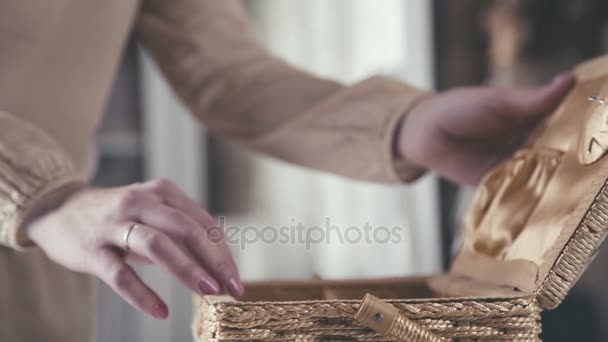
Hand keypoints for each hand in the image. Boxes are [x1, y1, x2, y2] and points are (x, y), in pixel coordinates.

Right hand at [25, 179, 242, 319]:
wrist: (58, 211)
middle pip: (187, 230)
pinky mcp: (93, 249)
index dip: (223, 253)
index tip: (235, 280)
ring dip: (187, 269)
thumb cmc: (118, 217)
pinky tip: (161, 311)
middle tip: (232, 288)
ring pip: (158, 245)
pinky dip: (143, 294)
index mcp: (163, 193)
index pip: (203, 223)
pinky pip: (121, 274)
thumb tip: (219, 267)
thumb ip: (182, 232)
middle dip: (215, 261)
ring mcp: (116, 224)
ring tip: (208, 292)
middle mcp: (142, 202)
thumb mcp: (152, 213)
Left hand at [398, 73, 574, 184]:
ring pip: (549, 175)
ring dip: (560, 180)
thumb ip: (532, 100)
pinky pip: (525, 193)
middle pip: (565, 153)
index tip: (599, 130)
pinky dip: (536, 197)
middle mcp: (533, 143)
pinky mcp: (504, 185)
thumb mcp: (497, 102)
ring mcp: (520, 165)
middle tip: (590, 163)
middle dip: (577, 159)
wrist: (426, 135)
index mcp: (535, 118)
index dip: (586, 128)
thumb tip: (568, 80)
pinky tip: (550, 200)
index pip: (572, 123)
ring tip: (574, 182)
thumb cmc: (460, 108)